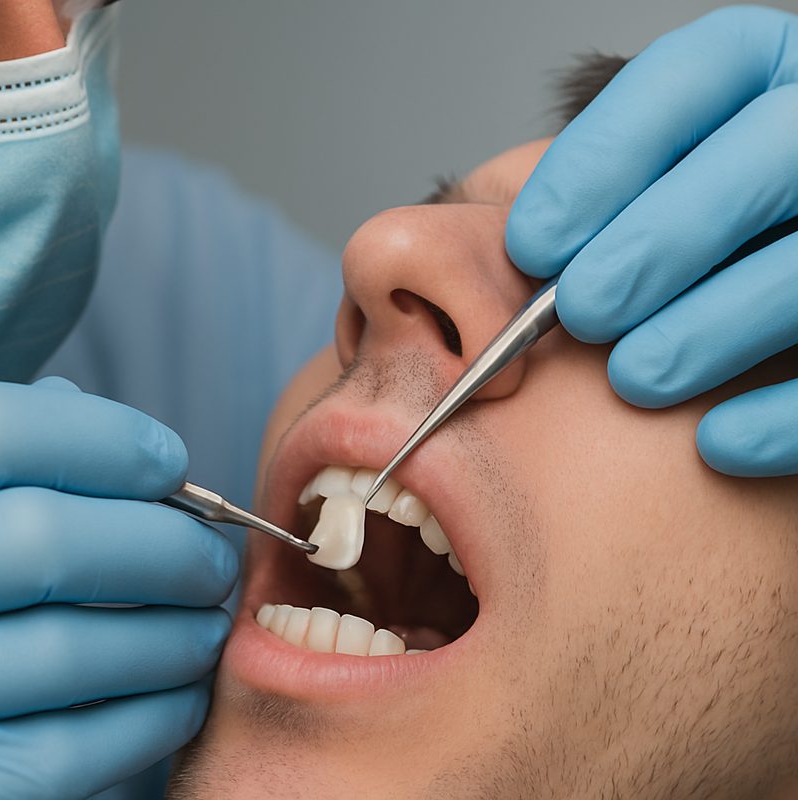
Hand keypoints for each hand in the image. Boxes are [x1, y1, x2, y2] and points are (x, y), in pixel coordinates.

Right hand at [0, 379, 235, 799]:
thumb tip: (108, 430)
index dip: (102, 435)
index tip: (168, 463)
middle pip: (38, 536)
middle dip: (163, 542)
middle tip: (211, 556)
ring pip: (69, 652)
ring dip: (173, 634)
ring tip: (204, 624)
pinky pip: (68, 752)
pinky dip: (148, 717)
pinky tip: (174, 697)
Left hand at [506, 5, 797, 476]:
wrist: (779, 300)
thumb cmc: (702, 238)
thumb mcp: (656, 183)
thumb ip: (605, 194)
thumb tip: (510, 245)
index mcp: (769, 75)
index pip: (696, 75)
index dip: (602, 162)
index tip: (532, 245)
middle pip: (768, 158)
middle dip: (656, 243)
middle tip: (580, 313)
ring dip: (708, 329)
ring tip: (633, 377)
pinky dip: (780, 416)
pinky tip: (714, 441)